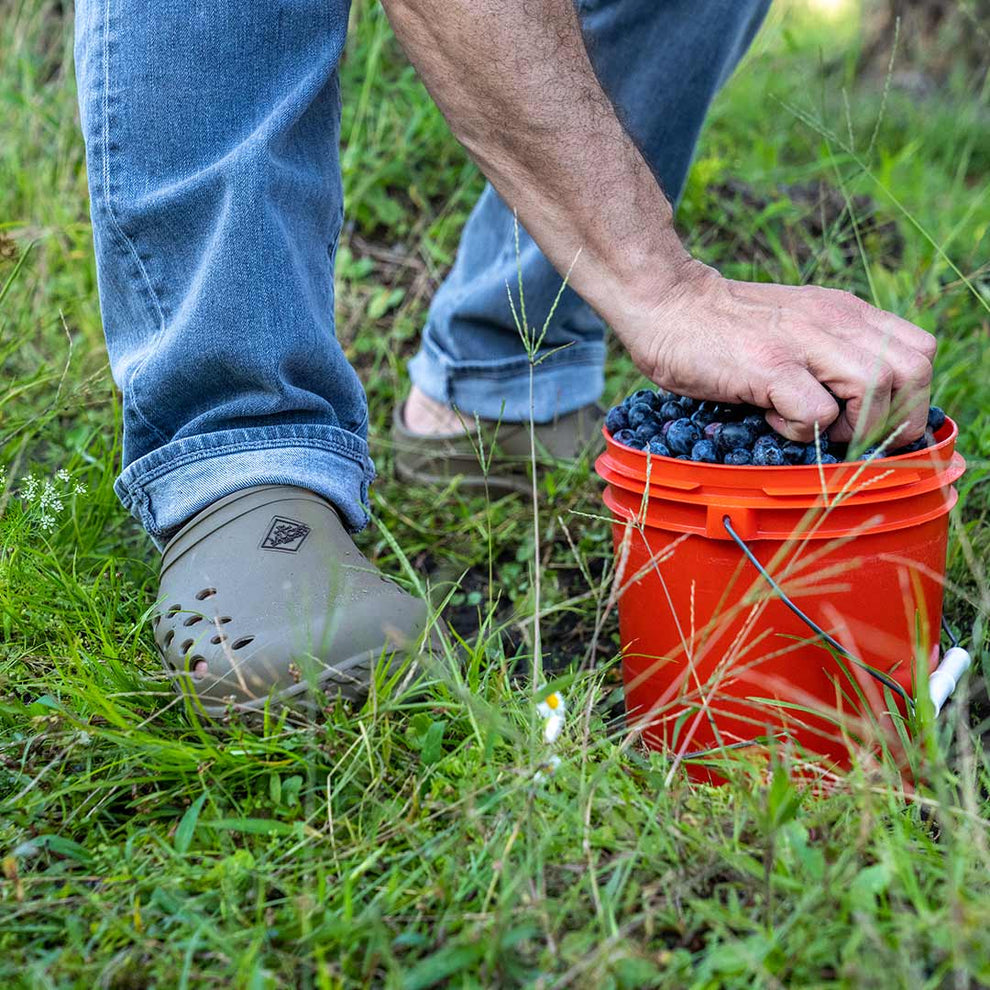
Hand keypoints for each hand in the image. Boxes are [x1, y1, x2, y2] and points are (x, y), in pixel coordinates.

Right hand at [617, 261, 936, 442]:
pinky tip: (772, 418)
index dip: (909, 398)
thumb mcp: (794, 325)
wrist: (666, 301)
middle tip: (849, 433)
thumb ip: (829, 351)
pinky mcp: (768, 367)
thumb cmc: (722, 326)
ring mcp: (802, 342)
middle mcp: (834, 321)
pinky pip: (816, 412)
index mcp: (845, 312)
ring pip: (878, 389)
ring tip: (812, 425)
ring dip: (852, 425)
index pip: (919, 352)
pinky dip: (803, 431)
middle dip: (891, 418)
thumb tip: (856, 407)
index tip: (872, 423)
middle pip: (913, 371)